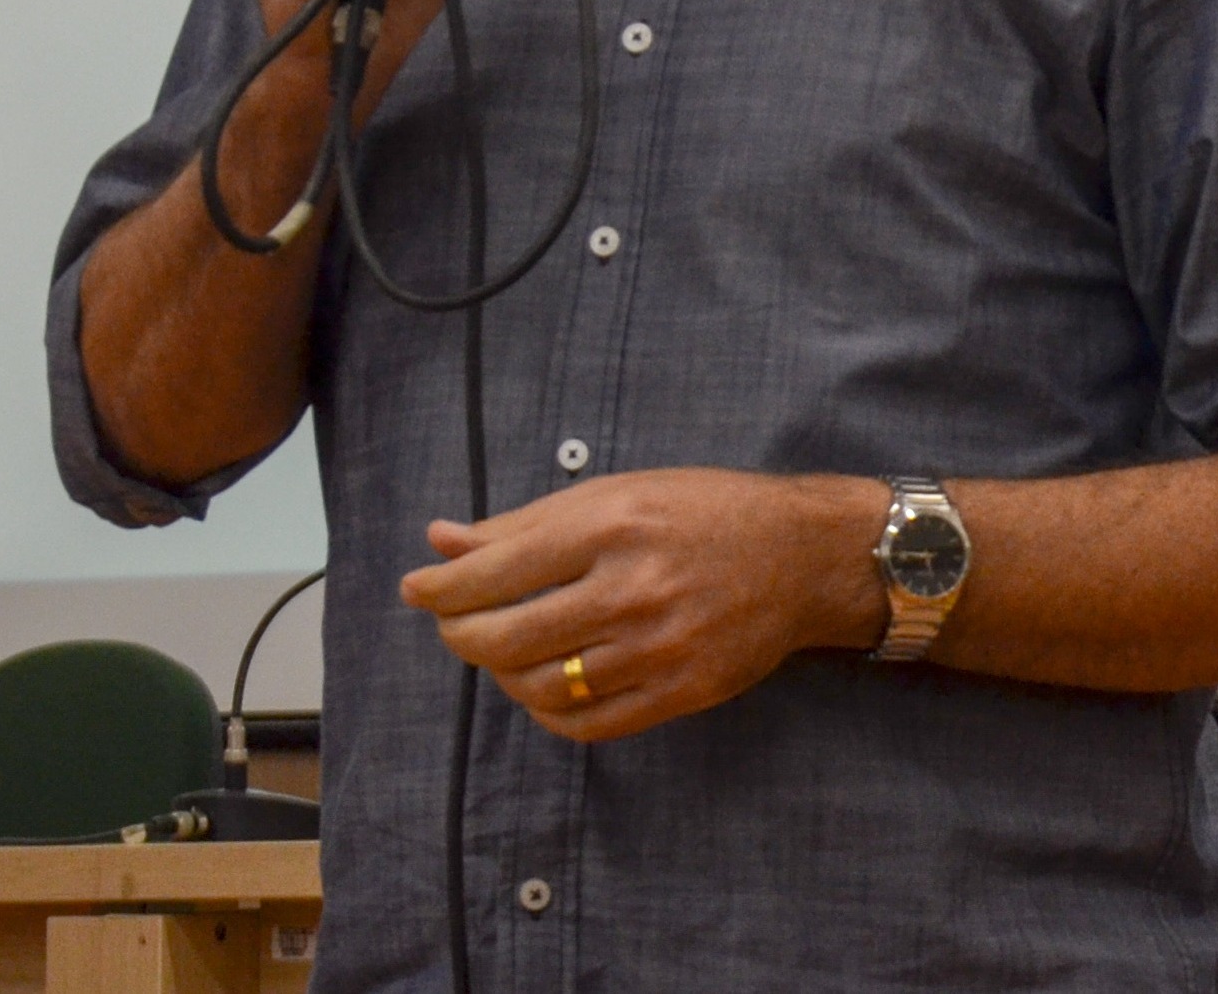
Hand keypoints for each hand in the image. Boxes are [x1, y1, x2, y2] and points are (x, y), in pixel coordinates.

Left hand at [401, 469, 889, 742]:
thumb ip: (526, 523)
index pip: (496, 571)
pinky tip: (543, 688)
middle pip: (506, 636)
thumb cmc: (703, 512)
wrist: (801, 555)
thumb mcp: (616, 493)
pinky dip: (548, 712)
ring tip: (502, 651)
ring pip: (540, 685)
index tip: (417, 589)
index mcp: (611, 525)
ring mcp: (658, 647)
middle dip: (461, 634)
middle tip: (454, 624)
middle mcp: (632, 588)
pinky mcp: (681, 691)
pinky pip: (587, 724)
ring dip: (502, 673)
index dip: (441, 588)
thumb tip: (441, 542)